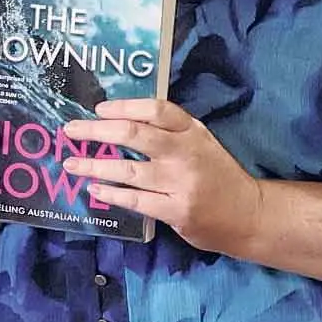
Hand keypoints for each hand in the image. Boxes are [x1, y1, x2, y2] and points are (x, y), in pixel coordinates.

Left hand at [61, 98, 262, 255]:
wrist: (250, 215)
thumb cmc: (217, 175)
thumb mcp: (200, 143)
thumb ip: (169, 132)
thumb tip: (120, 120)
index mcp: (192, 132)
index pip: (157, 109)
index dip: (124, 107)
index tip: (99, 109)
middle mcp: (186, 153)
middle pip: (135, 134)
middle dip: (96, 131)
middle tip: (71, 130)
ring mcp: (181, 183)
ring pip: (128, 170)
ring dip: (94, 165)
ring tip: (71, 163)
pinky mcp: (176, 211)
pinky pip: (135, 200)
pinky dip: (111, 193)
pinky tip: (94, 188)